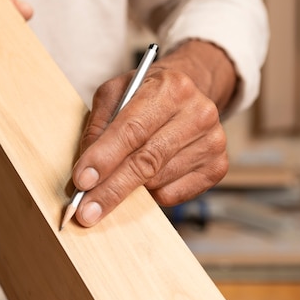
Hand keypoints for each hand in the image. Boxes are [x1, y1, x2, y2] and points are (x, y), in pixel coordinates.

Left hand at [71, 41, 235, 226]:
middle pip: (146, 161)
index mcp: (170, 87)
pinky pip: (172, 194)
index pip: (131, 129)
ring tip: (115, 178)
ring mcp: (213, 141)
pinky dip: (150, 192)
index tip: (82, 181)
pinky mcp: (217, 167)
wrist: (189, 93)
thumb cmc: (144, 95)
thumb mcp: (114, 95)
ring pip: (157, 181)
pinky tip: (147, 175)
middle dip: (111, 189)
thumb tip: (86, 172)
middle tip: (86, 212)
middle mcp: (198, 112)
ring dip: (129, 188)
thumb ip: (97, 127)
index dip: (104, 158)